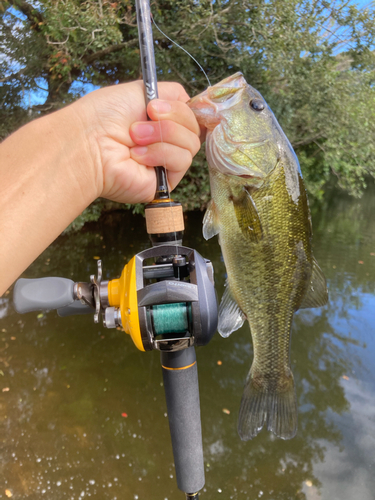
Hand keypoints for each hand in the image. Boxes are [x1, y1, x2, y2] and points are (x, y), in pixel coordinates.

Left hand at [74, 81, 200, 203]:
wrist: (89, 142)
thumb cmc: (104, 115)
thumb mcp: (141, 90)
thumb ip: (171, 92)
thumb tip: (190, 100)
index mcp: (159, 119)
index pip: (191, 112)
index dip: (182, 108)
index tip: (157, 105)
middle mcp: (164, 140)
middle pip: (194, 127)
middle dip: (171, 119)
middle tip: (144, 118)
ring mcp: (166, 162)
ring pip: (191, 144)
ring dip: (162, 135)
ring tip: (134, 138)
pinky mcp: (165, 181)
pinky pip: (182, 161)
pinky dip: (160, 153)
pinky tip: (136, 156)